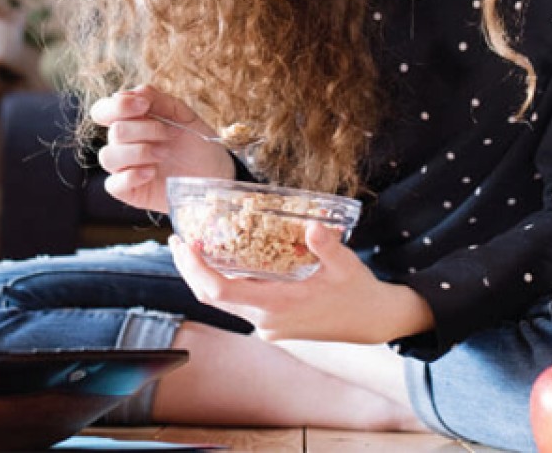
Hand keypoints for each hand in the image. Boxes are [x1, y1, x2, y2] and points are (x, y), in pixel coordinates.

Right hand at [88, 85, 233, 212]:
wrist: (217, 172)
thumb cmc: (198, 142)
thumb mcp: (183, 114)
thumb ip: (157, 100)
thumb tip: (128, 93)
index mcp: (131, 122)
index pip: (103, 111)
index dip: (118, 106)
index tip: (144, 106)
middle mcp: (124, 144)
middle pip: (114, 131)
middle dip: (145, 129)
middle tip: (169, 134)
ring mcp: (125, 168)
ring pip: (109, 156)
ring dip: (140, 151)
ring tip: (164, 154)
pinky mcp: (129, 191)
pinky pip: (113, 184)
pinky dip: (131, 176)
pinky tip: (152, 172)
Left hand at [169, 221, 434, 343]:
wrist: (373, 321)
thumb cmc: (358, 292)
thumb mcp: (346, 265)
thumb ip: (327, 246)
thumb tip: (313, 226)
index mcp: (278, 307)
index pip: (220, 291)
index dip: (196, 269)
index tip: (185, 244)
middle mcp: (266, 321)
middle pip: (212, 297)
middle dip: (190, 269)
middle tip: (178, 239)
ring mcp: (267, 325)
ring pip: (223, 301)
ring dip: (205, 276)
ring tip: (195, 246)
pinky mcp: (271, 323)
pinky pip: (237, 302)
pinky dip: (224, 282)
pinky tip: (223, 260)